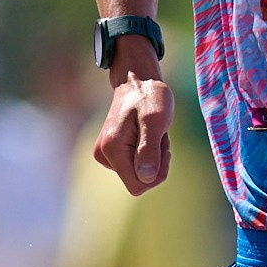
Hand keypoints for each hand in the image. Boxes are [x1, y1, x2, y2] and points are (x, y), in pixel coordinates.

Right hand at [92, 56, 174, 195]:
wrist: (137, 81)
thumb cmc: (149, 96)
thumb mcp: (156, 120)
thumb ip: (149, 150)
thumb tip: (146, 178)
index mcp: (112, 149)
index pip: (138, 185)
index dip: (156, 173)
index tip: (162, 147)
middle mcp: (103, 155)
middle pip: (139, 181)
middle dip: (156, 163)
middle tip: (160, 136)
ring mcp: (106, 155)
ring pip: (138, 174)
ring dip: (153, 157)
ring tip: (154, 132)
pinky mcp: (111, 153)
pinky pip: (135, 166)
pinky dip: (148, 153)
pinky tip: (147, 134)